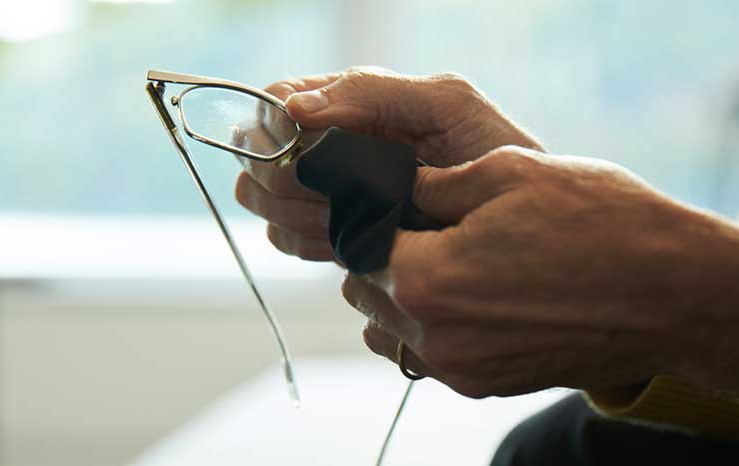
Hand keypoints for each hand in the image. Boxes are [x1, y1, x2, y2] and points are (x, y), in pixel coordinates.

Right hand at [234, 67, 543, 260]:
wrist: (522, 227)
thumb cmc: (494, 152)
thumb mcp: (447, 104)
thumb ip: (373, 92)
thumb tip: (295, 107)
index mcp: (351, 102)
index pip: (274, 101)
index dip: (273, 126)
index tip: (302, 151)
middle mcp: (328, 143)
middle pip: (255, 152)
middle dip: (282, 177)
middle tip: (331, 194)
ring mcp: (325, 191)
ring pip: (262, 198)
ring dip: (294, 212)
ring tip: (348, 219)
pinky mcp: (331, 233)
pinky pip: (285, 237)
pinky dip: (305, 242)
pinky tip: (345, 243)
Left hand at [343, 145, 738, 396]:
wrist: (673, 293)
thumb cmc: (600, 225)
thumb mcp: (509, 174)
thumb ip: (435, 183)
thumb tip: (401, 184)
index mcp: (424, 279)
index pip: (358, 251)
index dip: (375, 223)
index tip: (401, 207)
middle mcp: (432, 335)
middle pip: (367, 294)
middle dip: (384, 261)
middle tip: (428, 232)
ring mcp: (459, 368)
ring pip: (392, 330)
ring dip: (404, 298)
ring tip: (454, 264)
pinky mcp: (486, 385)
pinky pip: (431, 354)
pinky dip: (436, 327)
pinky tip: (481, 295)